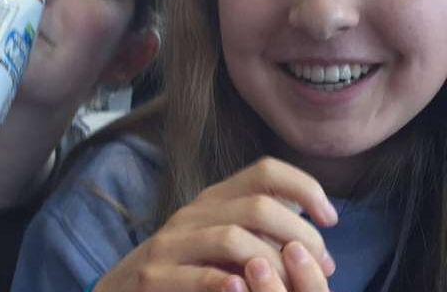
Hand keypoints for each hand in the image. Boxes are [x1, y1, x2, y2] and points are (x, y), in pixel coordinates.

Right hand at [94, 157, 337, 291]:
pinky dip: (229, 284)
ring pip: (234, 238)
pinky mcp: (155, 275)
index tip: (331, 217)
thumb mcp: (220, 239)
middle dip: (301, 235)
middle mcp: (194, 212)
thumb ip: (258, 231)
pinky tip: (245, 290)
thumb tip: (314, 239)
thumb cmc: (186, 268)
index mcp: (214, 198)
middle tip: (322, 264)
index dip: (304, 187)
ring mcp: (172, 242)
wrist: (121, 290)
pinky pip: (201, 275)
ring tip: (290, 286)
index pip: (264, 171)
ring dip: (273, 264)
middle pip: (258, 205)